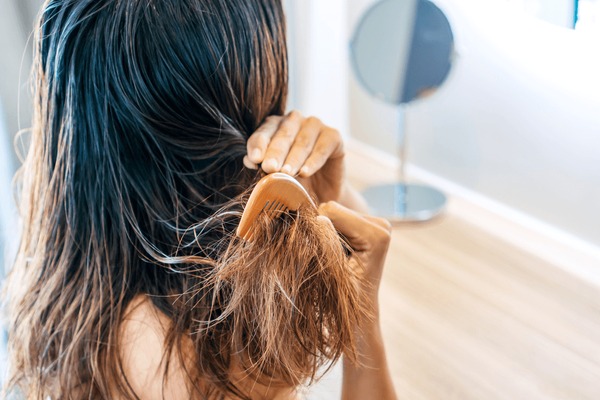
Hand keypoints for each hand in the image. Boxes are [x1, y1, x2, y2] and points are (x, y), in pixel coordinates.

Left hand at [244, 111, 344, 202]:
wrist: (323, 193)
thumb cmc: (295, 181)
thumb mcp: (276, 176)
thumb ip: (262, 166)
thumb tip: (249, 160)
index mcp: (275, 126)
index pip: (264, 131)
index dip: (258, 144)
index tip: (254, 159)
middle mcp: (294, 121)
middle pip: (283, 134)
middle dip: (275, 153)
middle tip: (269, 168)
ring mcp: (315, 126)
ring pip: (302, 141)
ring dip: (294, 158)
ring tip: (286, 174)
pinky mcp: (334, 136)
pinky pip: (323, 147)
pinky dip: (314, 160)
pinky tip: (306, 172)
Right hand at [317, 201, 396, 399]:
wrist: (359, 317)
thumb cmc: (344, 301)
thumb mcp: (331, 271)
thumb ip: (325, 242)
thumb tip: (316, 217)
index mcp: (377, 234)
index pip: (331, 211)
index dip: (317, 231)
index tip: (323, 257)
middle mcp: (381, 224)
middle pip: (332, 209)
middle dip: (323, 231)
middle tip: (329, 259)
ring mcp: (376, 223)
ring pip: (331, 212)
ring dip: (326, 233)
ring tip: (334, 259)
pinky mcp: (368, 225)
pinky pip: (335, 218)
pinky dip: (330, 233)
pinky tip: (339, 253)